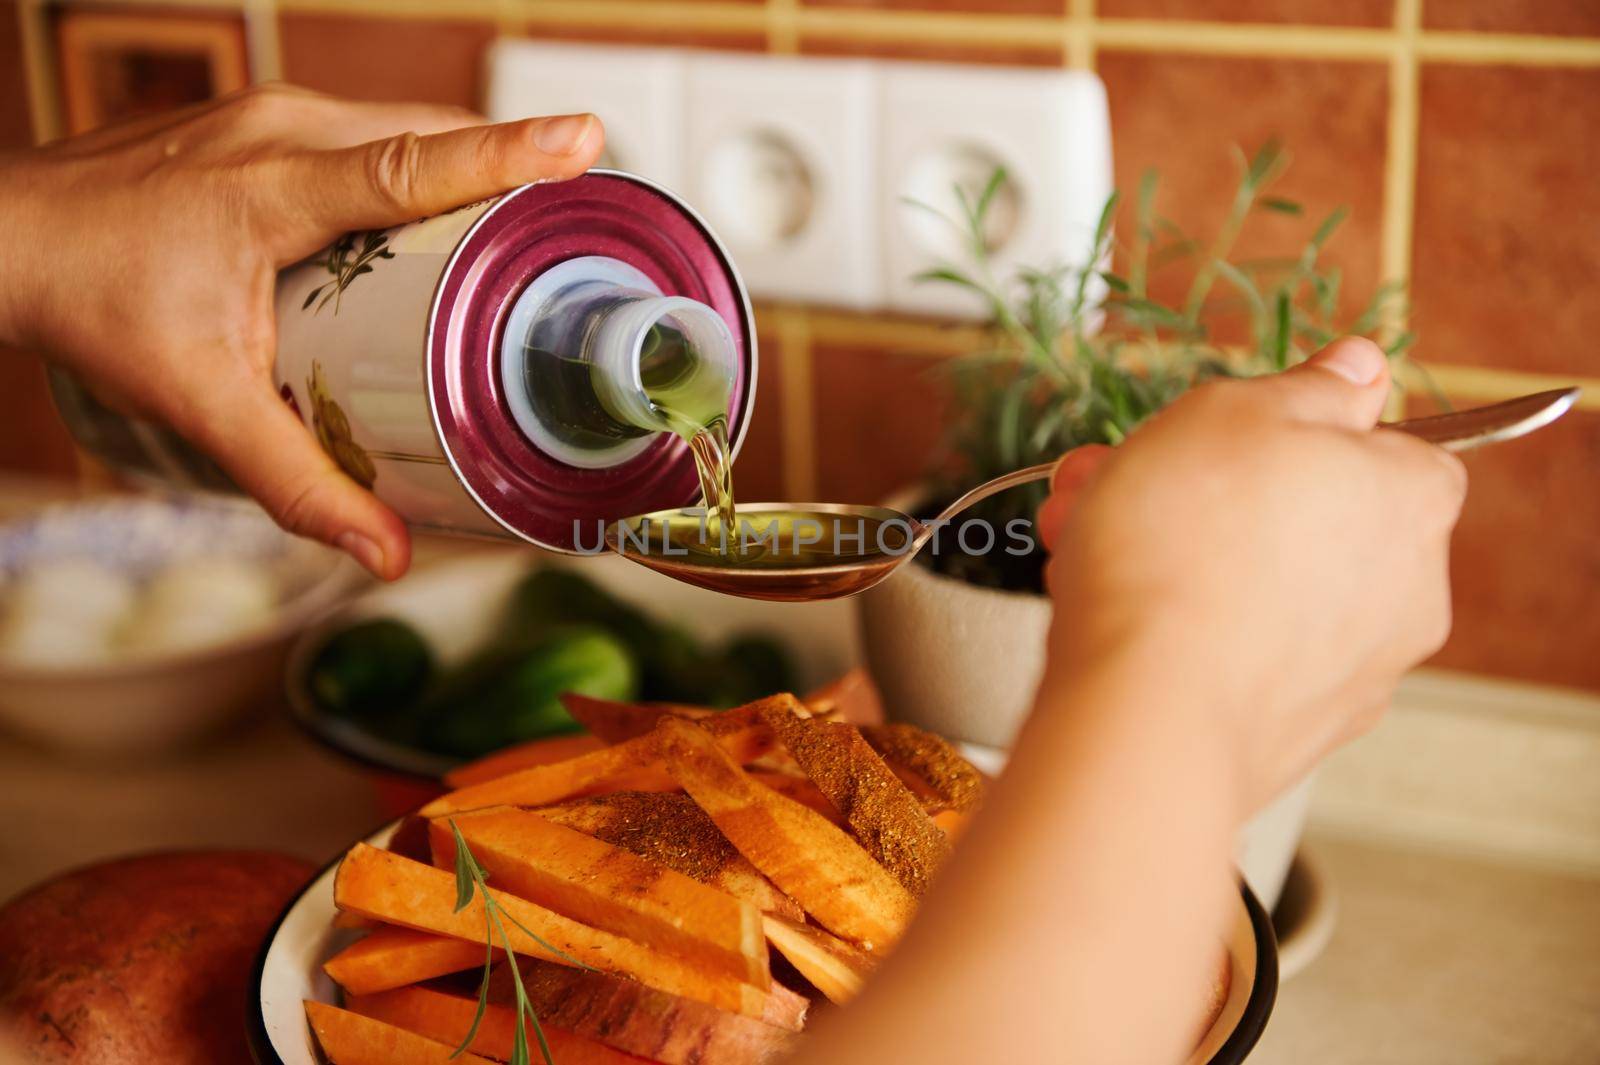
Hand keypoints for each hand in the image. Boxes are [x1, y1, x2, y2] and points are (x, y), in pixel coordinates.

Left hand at [0, 85, 604, 577]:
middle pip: (428, 136)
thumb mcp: (195, 401)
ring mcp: (271, 113)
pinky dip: (420, 163)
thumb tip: (384, 552)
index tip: (583, 139)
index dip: (504, 155)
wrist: (4, 234)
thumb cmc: (91, 301)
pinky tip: (433, 218)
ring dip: (467, 166)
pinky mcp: (265, 119)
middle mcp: (280, 130)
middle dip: (511, 169)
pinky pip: (371, 128)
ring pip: (403, 124)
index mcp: (270, 188)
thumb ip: (294, 479)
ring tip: (523, 229)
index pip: (410, 167)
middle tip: (575, 224)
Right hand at [1039, 337, 1465, 810]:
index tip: (1226, 433)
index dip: (1297, 432)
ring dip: (1177, 554)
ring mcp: (1353, 676)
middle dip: (1205, 490)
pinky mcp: (1291, 736)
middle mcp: (1408, 594)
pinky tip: (1111, 615)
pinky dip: (1183, 631)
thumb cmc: (1186, 544)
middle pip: (1306, 518)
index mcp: (1412, 499)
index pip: (1385, 445)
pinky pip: (1236, 657)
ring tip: (1082, 537)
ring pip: (1259, 588)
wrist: (1143, 712)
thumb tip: (1362, 368)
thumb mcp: (1237, 411)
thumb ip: (1311, 387)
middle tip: (1119, 477)